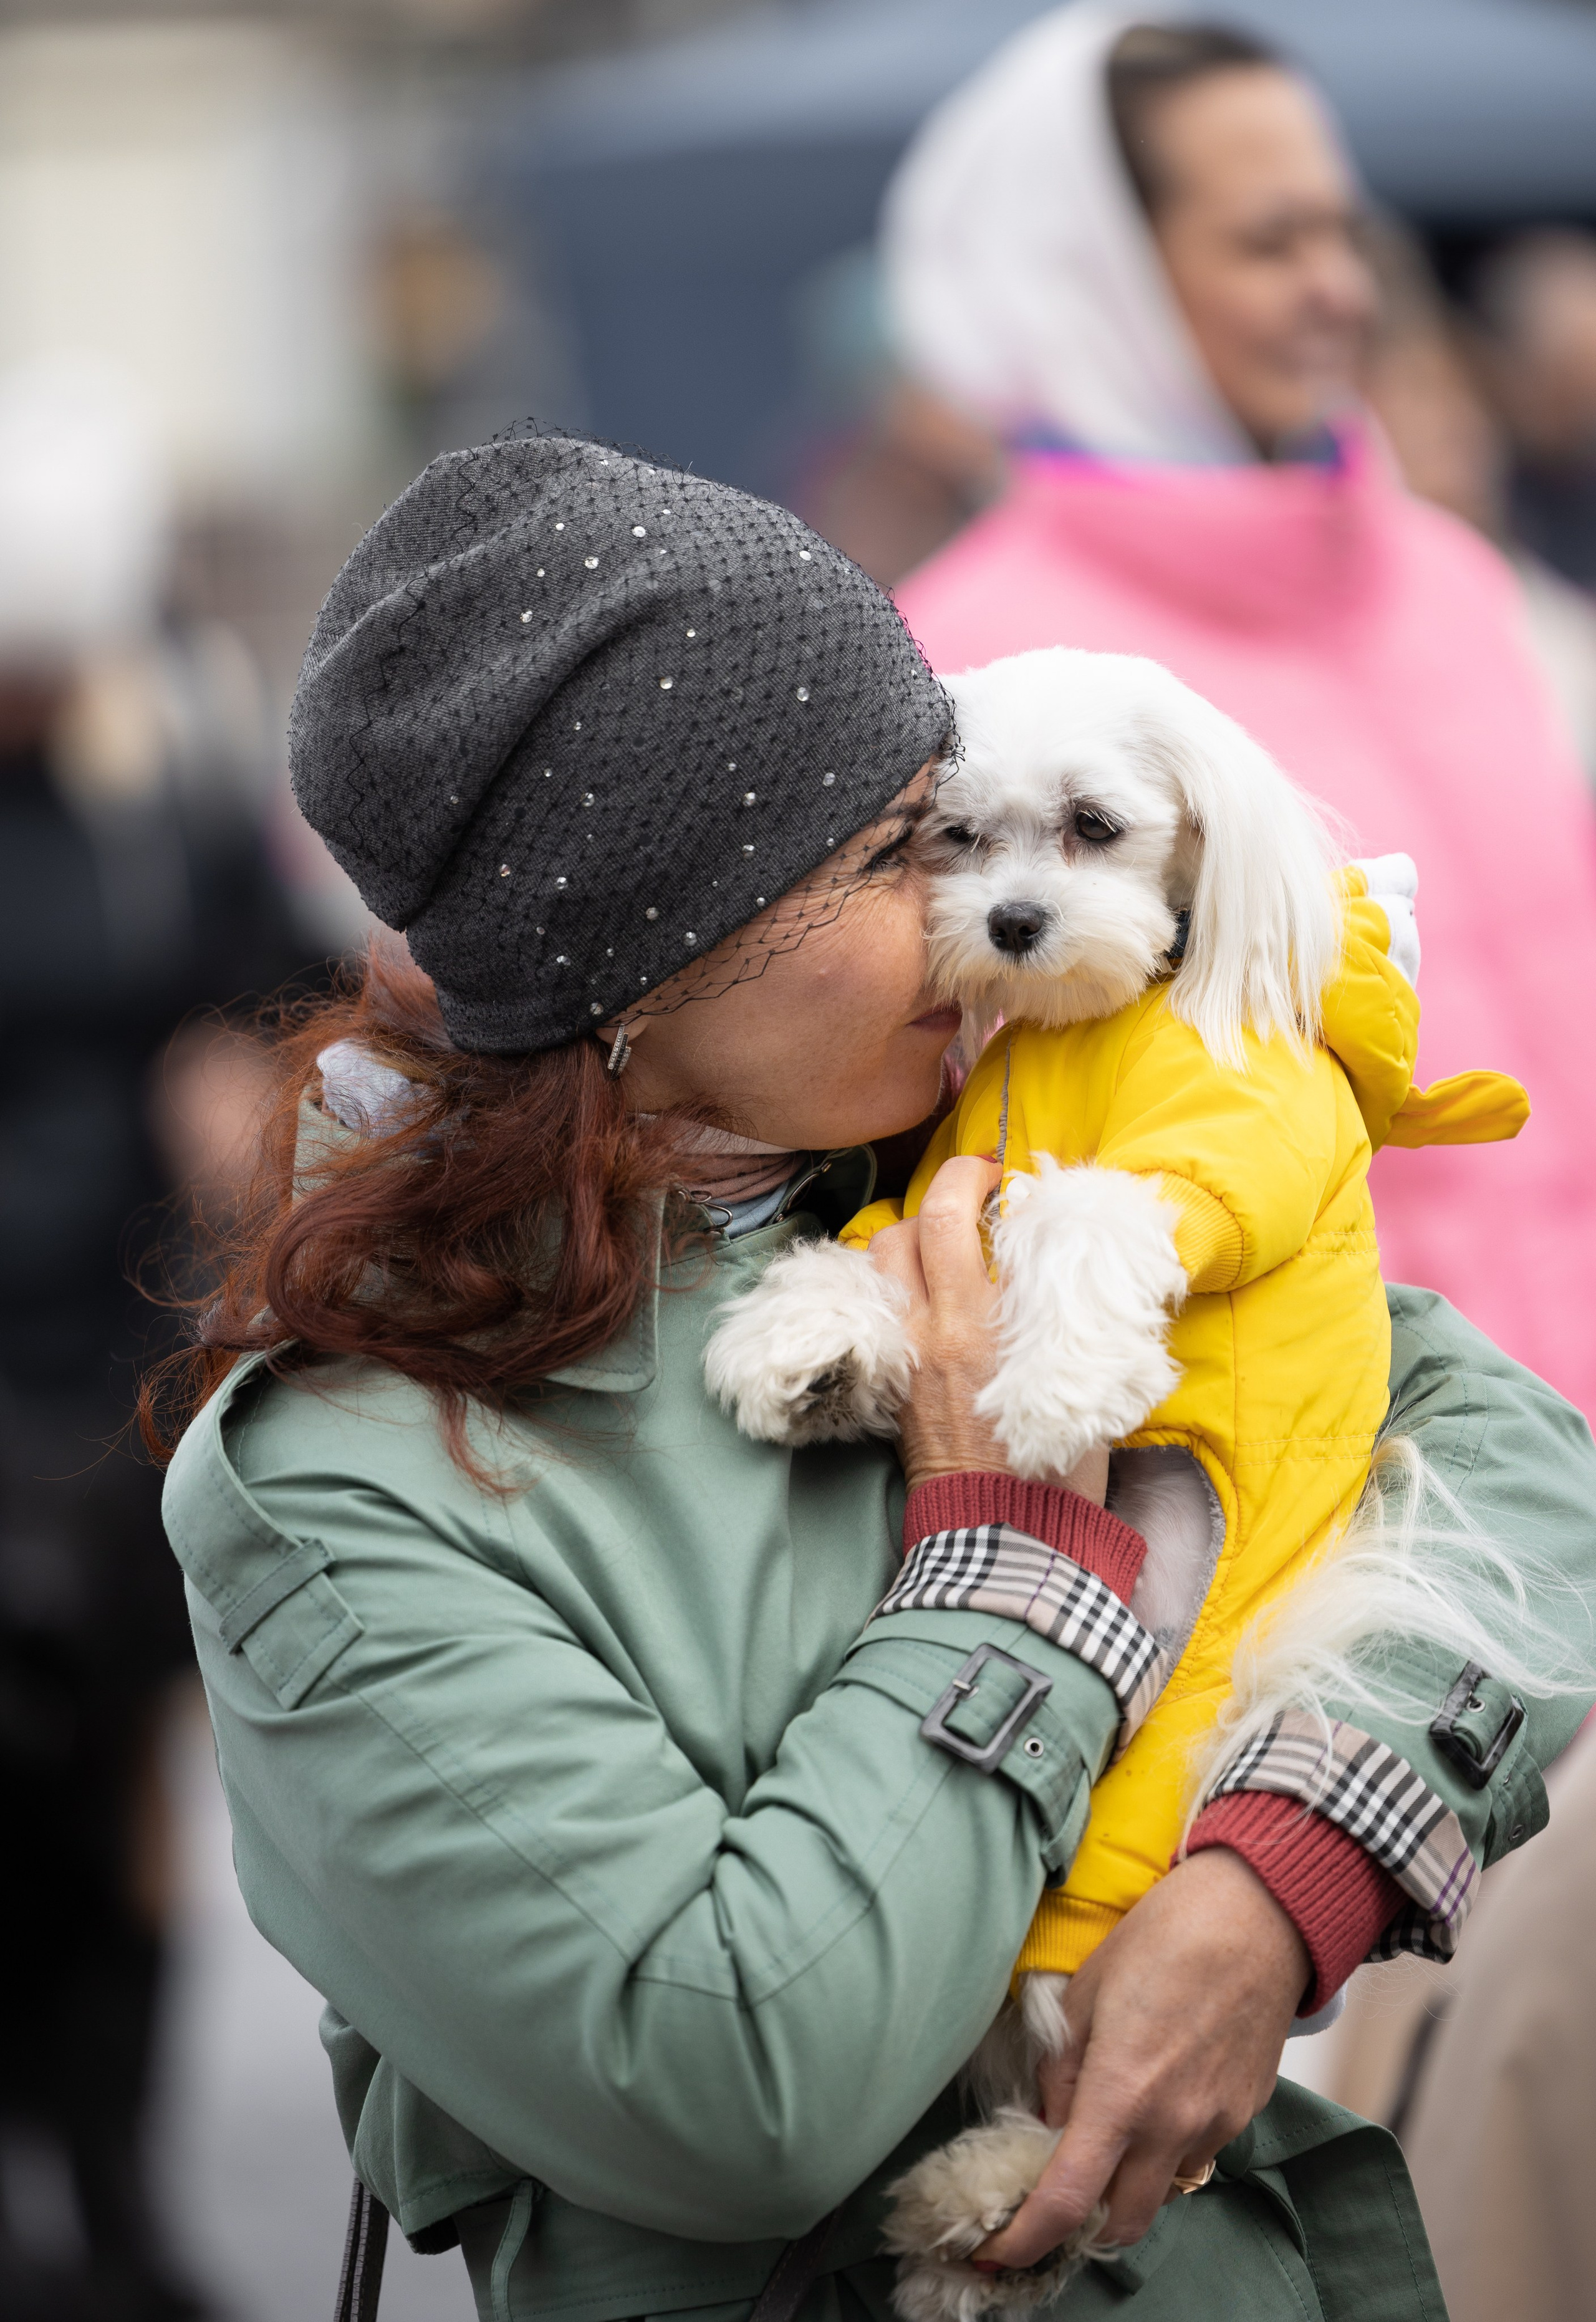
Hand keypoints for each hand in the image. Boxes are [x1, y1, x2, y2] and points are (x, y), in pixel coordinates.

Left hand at [867, 1157, 1106, 1503]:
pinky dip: (897, 1282)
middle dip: (947, 1187)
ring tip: (945, 1235)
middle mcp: (939, 1330)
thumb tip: (1074, 1270)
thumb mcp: (1081, 1382)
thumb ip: (1068, 1318)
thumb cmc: (1059, 1469)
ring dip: (911, 1232)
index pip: (967, 1220)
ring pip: (884, 1259)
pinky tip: (924, 1287)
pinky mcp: (892, 1382)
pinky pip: (878, 1306)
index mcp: (990, 1326)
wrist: (1006, 1537)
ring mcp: (908, 1355)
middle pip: (919, 1225)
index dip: (982, 1181)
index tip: (1006, 1176)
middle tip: (976, 1184)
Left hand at [977, 1849, 1309, 2258]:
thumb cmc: (1163, 1937)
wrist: (1256, 1915)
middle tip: (1053, 2198)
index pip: (1068, 2202)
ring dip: (1129, 2183)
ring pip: (1162, 2191)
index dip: (1026, 2239)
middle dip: (1081, 2228)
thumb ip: (1059, 2068)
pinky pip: (1196, 2154)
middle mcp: (1172, 2125)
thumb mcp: (1085, 1991)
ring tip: (1108, 2133)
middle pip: (1122, 2225)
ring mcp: (1215, 2124)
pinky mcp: (1244, 2114)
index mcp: (1121, 2094)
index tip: (998, 2251)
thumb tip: (1048, 2119)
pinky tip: (1157, 2096)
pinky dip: (1166, 2148)